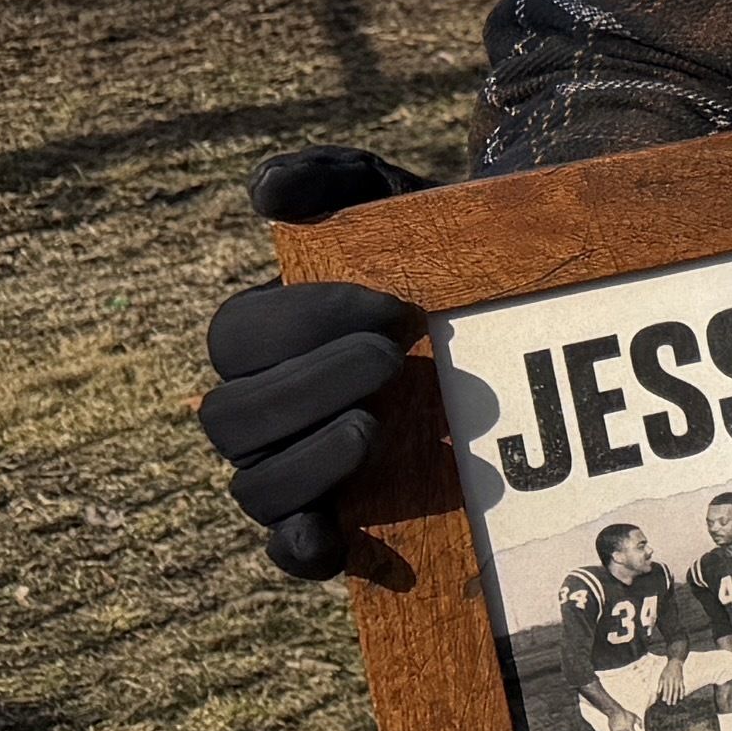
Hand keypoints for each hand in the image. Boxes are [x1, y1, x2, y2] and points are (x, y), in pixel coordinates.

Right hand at [196, 146, 438, 575]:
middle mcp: (261, 409)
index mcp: (260, 337)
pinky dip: (301, 548)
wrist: (499, 305)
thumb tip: (267, 192)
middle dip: (306, 387)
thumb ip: (332, 179)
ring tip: (372, 426)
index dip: (301, 323)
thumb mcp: (390, 198)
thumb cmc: (428, 250)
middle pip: (232, 417)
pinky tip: (333, 538)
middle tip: (389, 356)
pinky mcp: (337, 518)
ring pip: (255, 485)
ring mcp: (294, 467)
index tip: (389, 305)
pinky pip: (290, 550)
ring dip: (306, 461)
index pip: (237, 338)